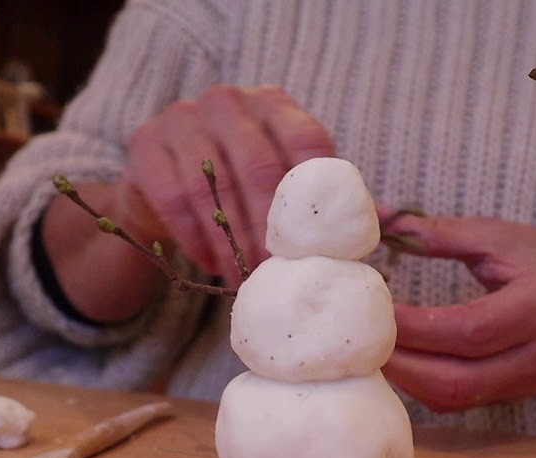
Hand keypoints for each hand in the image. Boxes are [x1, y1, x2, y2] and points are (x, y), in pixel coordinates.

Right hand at [122, 85, 335, 287]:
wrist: (162, 190)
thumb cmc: (239, 190)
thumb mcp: (283, 188)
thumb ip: (327, 201)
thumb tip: (389, 228)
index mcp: (274, 105)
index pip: (305, 141)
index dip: (313, 196)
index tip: (317, 245)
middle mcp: (228, 101)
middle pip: (259, 166)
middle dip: (270, 228)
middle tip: (278, 273)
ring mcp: (183, 117)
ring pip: (212, 185)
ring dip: (231, 241)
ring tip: (244, 279)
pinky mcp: (145, 144)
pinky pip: (173, 198)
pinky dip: (196, 238)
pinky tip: (212, 265)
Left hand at [382, 214, 535, 412]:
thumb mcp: (496, 235)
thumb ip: (438, 233)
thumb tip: (376, 216)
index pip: (469, 330)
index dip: (418, 328)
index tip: (377, 311)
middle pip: (459, 379)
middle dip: (404, 365)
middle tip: (363, 342)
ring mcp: (529, 382)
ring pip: (456, 398)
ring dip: (408, 381)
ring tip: (373, 353)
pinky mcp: (515, 396)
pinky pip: (460, 402)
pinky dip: (422, 386)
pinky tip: (398, 363)